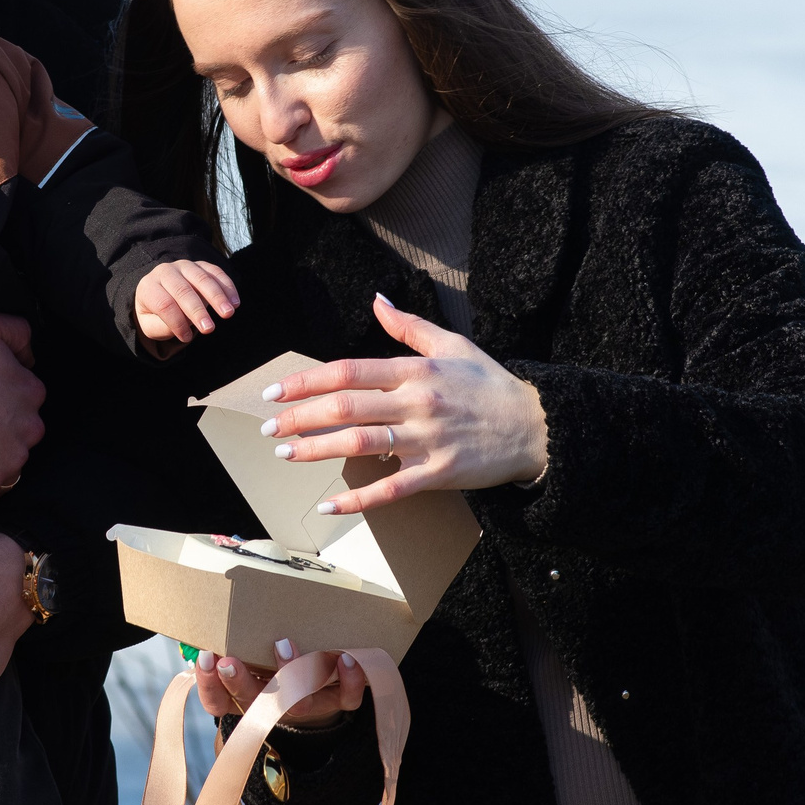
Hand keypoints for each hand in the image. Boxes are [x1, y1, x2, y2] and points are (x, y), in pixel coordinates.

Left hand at [134, 258, 240, 350]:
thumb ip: (163, 326)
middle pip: (182, 290)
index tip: (186, 338)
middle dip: (197, 311)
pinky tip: (235, 302)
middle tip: (209, 329)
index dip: (176, 322)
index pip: (163, 304)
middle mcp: (165, 272)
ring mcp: (184, 266)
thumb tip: (186, 326)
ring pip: (201, 278)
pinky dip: (227, 286)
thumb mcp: (150, 325)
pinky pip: (215, 272)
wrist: (160, 293)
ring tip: (228, 314)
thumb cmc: (155, 313)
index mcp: (148, 287)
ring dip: (217, 296)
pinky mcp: (200, 264)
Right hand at [192, 636, 367, 728]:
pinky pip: (346, 698)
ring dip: (289, 675)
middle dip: (238, 681)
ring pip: (297, 704)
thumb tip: (214, 609)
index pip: (217, 701)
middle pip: (251, 702)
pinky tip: (345, 657)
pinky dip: (348, 680)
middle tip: (229, 660)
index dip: (209, 685)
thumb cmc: (276, 659)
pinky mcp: (337, 700)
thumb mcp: (250, 647)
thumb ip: (234, 636)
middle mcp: (273, 705)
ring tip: (282, 645)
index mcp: (246, 694)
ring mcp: (306, 704)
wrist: (321, 684)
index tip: (206, 658)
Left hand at [261, 293, 548, 515]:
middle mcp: (417, 402)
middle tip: (268, 429)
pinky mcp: (439, 474)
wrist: (537, 425)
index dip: (305, 382)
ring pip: (361, 445)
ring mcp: (427, 440)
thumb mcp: (453, 344)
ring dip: (317, 451)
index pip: (348, 372)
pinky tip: (328, 505)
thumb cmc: (491, 384)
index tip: (274, 392)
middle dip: (299, 418)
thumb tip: (376, 299)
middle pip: (345, 408)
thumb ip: (408, 326)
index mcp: (416, 370)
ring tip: (286, 455)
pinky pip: (391, 489)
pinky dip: (358, 500)